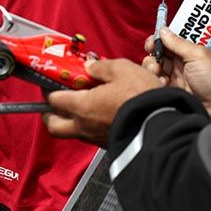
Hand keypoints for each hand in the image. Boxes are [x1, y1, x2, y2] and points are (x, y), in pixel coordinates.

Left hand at [43, 59, 161, 146]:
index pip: (53, 100)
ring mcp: (96, 138)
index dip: (48, 89)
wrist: (161, 125)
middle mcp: (84, 126)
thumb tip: (90, 65)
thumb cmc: (140, 98)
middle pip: (53, 125)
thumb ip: (101, 67)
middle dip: (50, 112)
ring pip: (71, 133)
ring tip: (80, 105)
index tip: (50, 81)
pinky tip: (100, 114)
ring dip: (70, 120)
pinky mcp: (109, 144)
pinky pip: (90, 136)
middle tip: (54, 101)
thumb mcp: (122, 69)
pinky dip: (88, 126)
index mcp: (81, 106)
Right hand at [143, 27, 210, 113]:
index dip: (157, 41)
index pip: (167, 41)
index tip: (151, 44)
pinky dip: (156, 81)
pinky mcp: (171, 89)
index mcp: (188, 51)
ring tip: (158, 74)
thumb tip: (163, 30)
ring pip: (155, 67)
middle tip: (155, 62)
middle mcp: (180, 62)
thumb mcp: (197, 55)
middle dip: (153, 56)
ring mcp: (175, 76)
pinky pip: (157, 81)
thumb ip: (178, 43)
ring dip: (153, 68)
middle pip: (158, 54)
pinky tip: (163, 84)